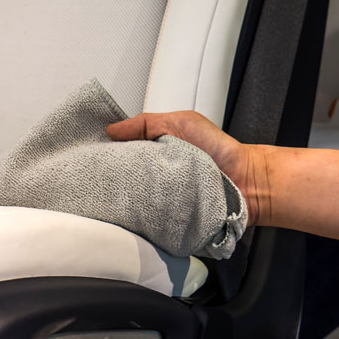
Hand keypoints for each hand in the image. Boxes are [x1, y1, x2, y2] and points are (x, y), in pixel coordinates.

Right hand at [106, 111, 268, 224]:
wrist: (247, 181)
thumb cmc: (219, 150)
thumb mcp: (182, 121)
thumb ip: (146, 122)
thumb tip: (112, 129)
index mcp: (152, 151)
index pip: (119, 153)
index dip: (104, 153)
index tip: (91, 153)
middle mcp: (151, 175)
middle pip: (120, 177)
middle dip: (109, 176)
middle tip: (100, 174)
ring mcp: (157, 197)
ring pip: (130, 198)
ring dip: (124, 195)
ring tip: (115, 191)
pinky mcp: (165, 217)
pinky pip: (146, 216)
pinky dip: (141, 213)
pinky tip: (134, 208)